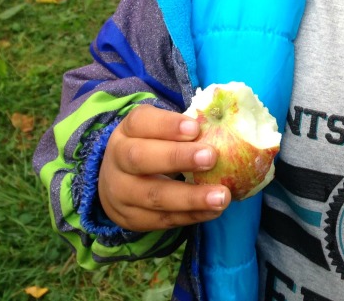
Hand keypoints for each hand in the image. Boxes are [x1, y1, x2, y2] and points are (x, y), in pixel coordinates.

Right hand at [97, 104, 228, 230]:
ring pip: (153, 196)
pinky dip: (190, 216)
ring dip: (190, 198)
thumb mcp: (160, 130)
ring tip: (221, 196)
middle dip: (177, 158)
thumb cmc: (153, 146)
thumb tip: (225, 126)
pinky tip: (213, 211)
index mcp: (127, 131)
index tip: (195, 128)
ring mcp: (121, 192)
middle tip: (211, 157)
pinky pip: (161, 220)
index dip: (167, 125)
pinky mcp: (131, 218)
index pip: (141, 122)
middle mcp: (118, 160)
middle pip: (140, 158)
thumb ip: (186, 127)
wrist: (118, 181)